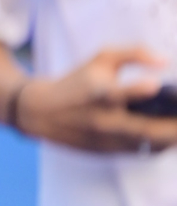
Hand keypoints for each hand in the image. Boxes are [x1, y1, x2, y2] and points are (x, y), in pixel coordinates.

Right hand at [16, 48, 176, 153]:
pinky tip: (172, 136)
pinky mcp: (110, 152)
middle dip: (173, 127)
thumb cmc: (77, 82)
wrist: (41, 113)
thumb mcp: (100, 59)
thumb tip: (165, 61)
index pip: (119, 93)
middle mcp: (104, 120)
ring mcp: (108, 139)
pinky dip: (163, 144)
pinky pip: (145, 151)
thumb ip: (134, 53)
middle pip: (146, 129)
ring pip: (150, 144)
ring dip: (172, 138)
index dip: (139, 91)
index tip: (154, 86)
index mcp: (99, 93)